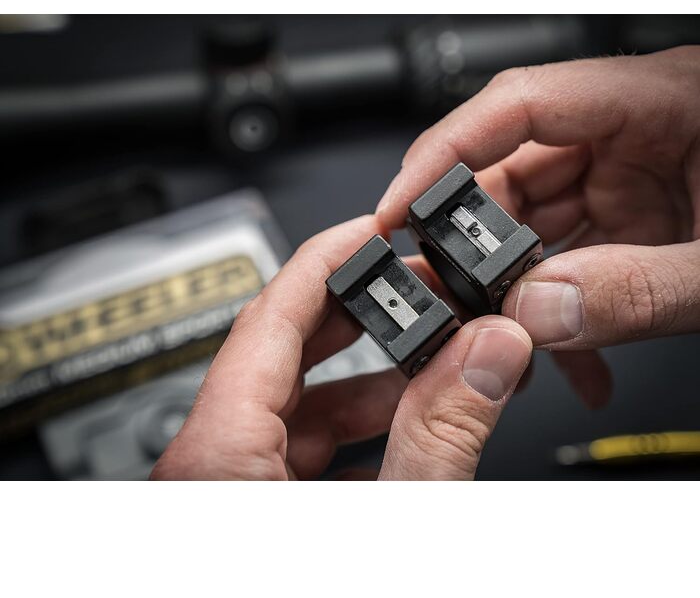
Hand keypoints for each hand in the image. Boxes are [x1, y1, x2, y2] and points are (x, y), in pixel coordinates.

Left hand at [151, 216, 531, 479]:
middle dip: (362, 313)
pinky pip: (300, 450)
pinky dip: (357, 434)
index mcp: (217, 461)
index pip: (267, 316)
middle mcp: (208, 468)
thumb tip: (488, 354)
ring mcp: (227, 489)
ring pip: (297, 403)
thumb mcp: (391, 523)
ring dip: (369, 380)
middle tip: (416, 290)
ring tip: (432, 361)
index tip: (372, 228)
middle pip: (284, 351)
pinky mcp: (251, 510)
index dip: (326, 258)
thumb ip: (441, 439)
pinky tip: (408, 432)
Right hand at [377, 45, 699, 406]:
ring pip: (534, 225)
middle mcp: (632, 134)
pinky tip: (571, 360)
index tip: (401, 207)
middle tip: (448, 298)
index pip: (518, 104)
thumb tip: (543, 311)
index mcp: (660, 101)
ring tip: (507, 341)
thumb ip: (643, 288)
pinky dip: (559, 311)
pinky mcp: (634, 219)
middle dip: (474, 244)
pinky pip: (570, 257)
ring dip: (516, 290)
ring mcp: (630, 178)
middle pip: (512, 173)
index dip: (445, 153)